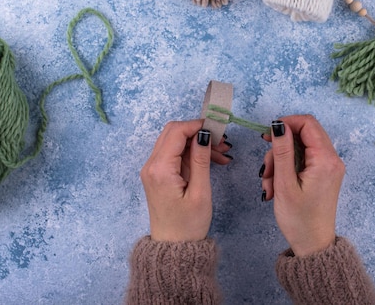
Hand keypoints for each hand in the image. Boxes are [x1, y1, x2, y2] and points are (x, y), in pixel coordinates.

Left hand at [139, 120, 232, 241]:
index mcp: (160, 169)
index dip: (198, 125)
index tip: (220, 129)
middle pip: (173, 132)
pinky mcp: (159, 175)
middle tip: (222, 141)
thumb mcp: (200, 192)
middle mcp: (151, 165)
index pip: (177, 132)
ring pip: (175, 142)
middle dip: (199, 132)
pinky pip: (175, 154)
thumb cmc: (188, 225)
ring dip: (198, 142)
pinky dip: (193, 152)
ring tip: (223, 153)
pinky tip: (212, 160)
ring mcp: (153, 170)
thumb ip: (200, 159)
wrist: (174, 248)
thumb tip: (204, 134)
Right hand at [261, 115, 345, 255]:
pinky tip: (275, 187)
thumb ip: (282, 151)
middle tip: (266, 169)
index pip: (308, 123)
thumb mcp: (285, 184)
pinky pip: (302, 161)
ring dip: (279, 162)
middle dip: (279, 148)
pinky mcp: (323, 174)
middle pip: (302, 135)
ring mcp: (328, 167)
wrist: (313, 245)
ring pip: (299, 149)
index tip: (267, 136)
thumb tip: (279, 125)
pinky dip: (286, 169)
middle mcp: (331, 159)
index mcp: (326, 159)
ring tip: (269, 185)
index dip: (286, 123)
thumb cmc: (299, 219)